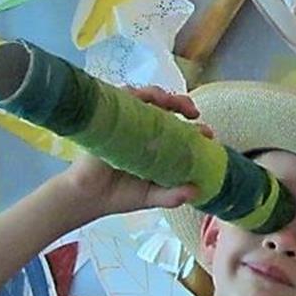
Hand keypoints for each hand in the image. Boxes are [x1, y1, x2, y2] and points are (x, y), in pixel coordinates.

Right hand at [54, 86, 205, 218]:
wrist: (87, 199)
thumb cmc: (119, 195)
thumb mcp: (152, 196)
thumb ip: (172, 195)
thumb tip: (196, 191)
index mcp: (156, 144)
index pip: (179, 127)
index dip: (195, 128)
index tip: (208, 134)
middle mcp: (142, 129)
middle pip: (164, 106)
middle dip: (181, 104)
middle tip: (193, 114)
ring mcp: (125, 123)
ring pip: (144, 98)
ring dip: (160, 95)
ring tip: (172, 103)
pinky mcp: (108, 120)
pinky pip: (121, 99)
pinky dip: (133, 95)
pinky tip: (145, 99)